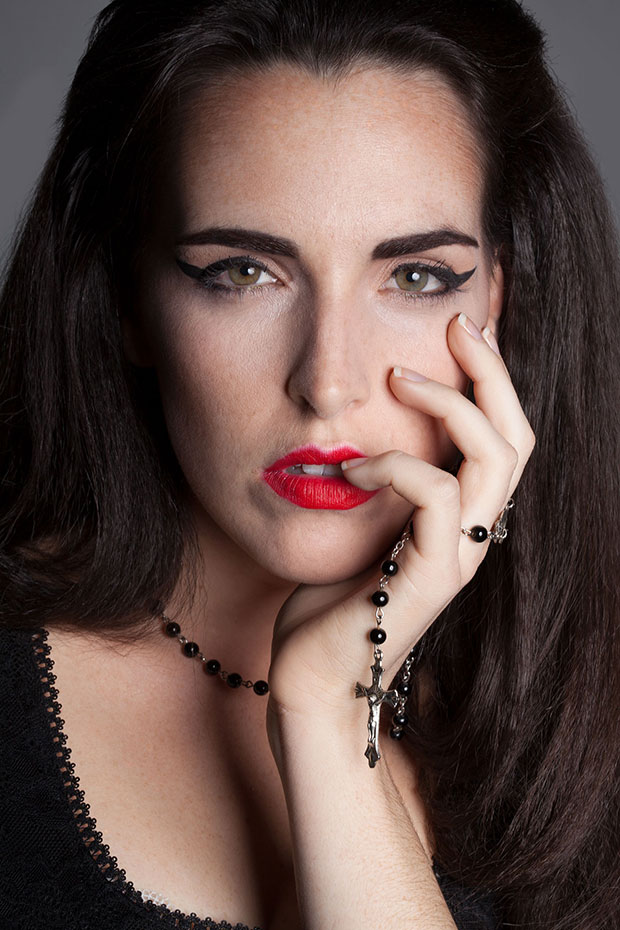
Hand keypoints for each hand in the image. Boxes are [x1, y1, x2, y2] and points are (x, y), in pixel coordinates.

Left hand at [267, 313, 535, 739]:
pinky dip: (395, 464)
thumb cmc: (330, 598)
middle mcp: (474, 533)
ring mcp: (460, 556)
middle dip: (492, 372)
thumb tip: (368, 424)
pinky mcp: (433, 576)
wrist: (314, 674)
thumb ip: (382, 480)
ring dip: (450, 403)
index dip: (492, 380)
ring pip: (495, 456)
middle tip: (457, 324)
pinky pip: (435, 494)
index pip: (503, 437)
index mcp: (462, 517)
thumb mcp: (362, 522)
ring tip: (400, 377)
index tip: (460, 329)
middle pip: (517, 436)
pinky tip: (354, 468)